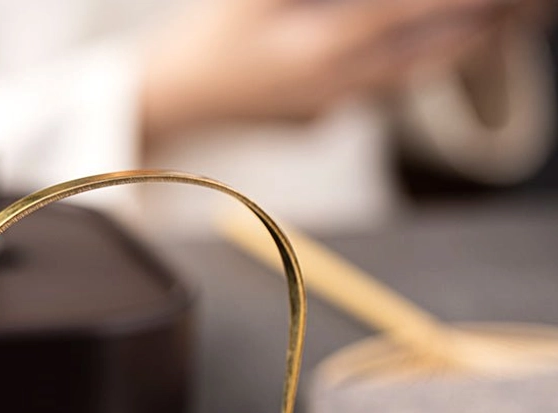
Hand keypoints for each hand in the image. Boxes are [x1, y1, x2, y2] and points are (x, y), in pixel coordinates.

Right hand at [141, 0, 517, 146]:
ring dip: (464, 45)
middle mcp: (337, 86)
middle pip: (429, 52)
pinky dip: (422, 60)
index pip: (406, 12)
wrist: (180, 101)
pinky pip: (386, 86)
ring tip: (509, 20)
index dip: (459, 2)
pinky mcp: (327, 112)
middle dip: (486, 24)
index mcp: (319, 52)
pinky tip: (447, 42)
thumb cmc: (207, 42)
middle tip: (532, 6)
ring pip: (414, 74)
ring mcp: (334, 105)